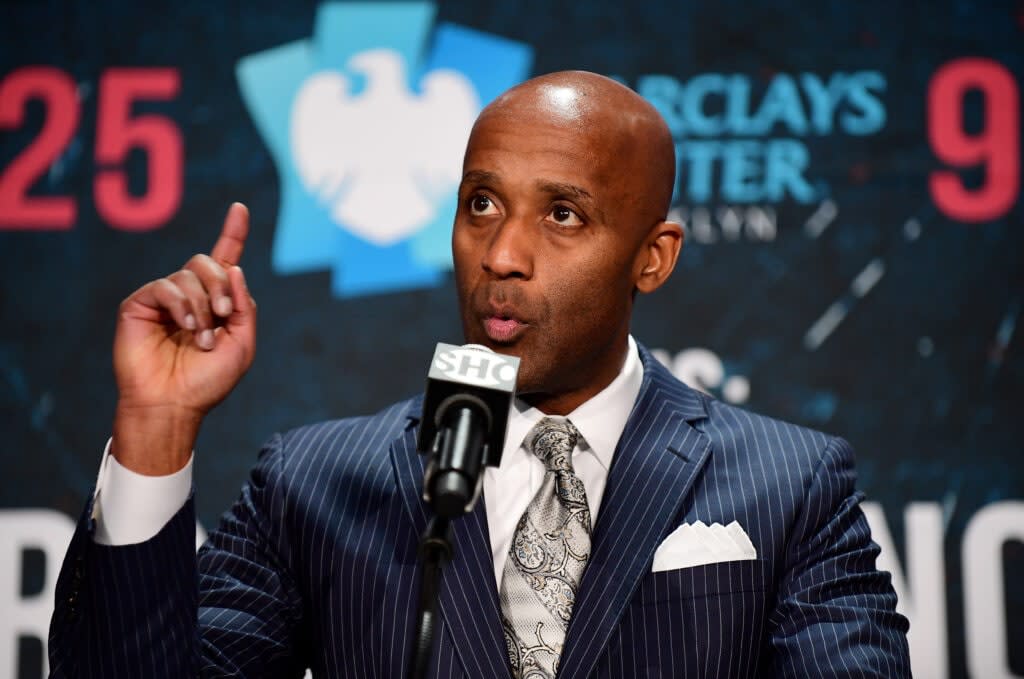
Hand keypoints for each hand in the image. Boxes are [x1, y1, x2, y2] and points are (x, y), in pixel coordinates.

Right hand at [110, 203, 256, 473]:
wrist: (174, 405)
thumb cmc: (208, 382)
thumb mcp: (242, 344)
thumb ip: (245, 307)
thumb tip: (235, 268)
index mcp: (216, 302)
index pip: (225, 260)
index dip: (233, 232)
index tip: (240, 208)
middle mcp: (189, 295)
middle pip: (208, 262)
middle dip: (222, 284)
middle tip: (224, 314)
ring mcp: (163, 299)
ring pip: (188, 275)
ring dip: (202, 306)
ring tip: (201, 338)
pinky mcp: (139, 304)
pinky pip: (165, 286)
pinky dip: (181, 305)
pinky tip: (185, 327)